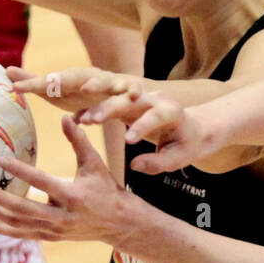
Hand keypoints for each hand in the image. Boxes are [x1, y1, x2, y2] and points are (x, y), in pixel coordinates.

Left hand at [0, 115, 130, 243]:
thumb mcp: (94, 163)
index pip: (41, 182)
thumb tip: (64, 117)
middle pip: (22, 209)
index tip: (1, 159)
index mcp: (73, 196)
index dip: (20, 170)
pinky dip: (0, 228)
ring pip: (18, 224)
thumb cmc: (106, 188)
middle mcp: (61, 216)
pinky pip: (20, 234)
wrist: (118, 223)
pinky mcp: (50, 238)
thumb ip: (78, 140)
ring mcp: (54, 230)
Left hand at [7, 65, 145, 112]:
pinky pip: (133, 91)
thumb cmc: (92, 93)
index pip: (52, 81)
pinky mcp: (135, 91)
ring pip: (104, 83)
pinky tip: (134, 98)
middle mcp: (95, 77)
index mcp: (76, 78)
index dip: (34, 84)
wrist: (133, 93)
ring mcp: (116, 83)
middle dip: (63, 79)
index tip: (16, 88)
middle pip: (79, 76)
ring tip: (87, 95)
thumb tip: (7, 71)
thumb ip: (39, 83)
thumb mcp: (64, 90)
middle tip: (51, 83)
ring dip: (96, 87)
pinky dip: (133, 92)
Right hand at [78, 90, 205, 174]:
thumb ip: (157, 164)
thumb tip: (134, 165)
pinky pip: (107, 102)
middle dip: (111, 108)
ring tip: (82, 120)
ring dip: (98, 106)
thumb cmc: (183, 145)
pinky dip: (93, 109)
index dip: (142, 126)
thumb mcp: (178, 159)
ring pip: (116, 96)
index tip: (128, 141)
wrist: (187, 128)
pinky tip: (76, 119)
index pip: (156, 116)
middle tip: (93, 121)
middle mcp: (154, 100)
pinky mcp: (127, 102)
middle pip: (130, 99)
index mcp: (171, 111)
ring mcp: (140, 98)